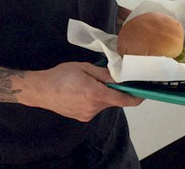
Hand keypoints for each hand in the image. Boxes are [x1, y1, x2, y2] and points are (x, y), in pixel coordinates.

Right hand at [20, 62, 143, 121]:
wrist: (41, 90)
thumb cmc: (61, 75)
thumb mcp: (84, 67)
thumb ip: (104, 74)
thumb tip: (121, 76)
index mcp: (95, 94)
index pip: (124, 99)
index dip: (136, 97)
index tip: (144, 92)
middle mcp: (93, 108)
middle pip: (113, 100)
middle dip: (113, 89)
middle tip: (105, 76)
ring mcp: (87, 114)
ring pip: (103, 103)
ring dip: (101, 94)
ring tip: (86, 83)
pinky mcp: (82, 117)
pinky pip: (94, 107)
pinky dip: (93, 99)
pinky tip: (81, 91)